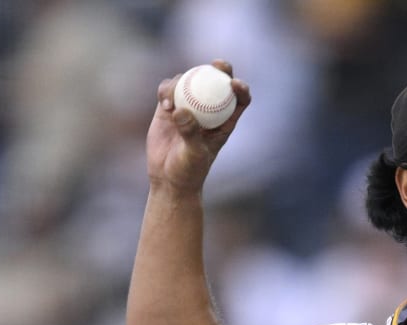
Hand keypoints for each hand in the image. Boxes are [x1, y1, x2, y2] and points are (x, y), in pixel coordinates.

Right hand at [146, 59, 250, 193]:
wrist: (168, 178)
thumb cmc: (189, 171)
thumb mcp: (194, 154)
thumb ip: (190, 133)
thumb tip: (181, 111)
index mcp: (224, 122)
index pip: (239, 101)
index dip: (241, 89)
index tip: (235, 84)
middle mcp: (208, 110)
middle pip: (217, 83)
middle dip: (221, 69)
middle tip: (217, 64)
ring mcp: (188, 106)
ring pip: (189, 81)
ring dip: (183, 82)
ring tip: (173, 102)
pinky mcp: (168, 107)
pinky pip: (168, 89)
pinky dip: (166, 91)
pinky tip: (165, 103)